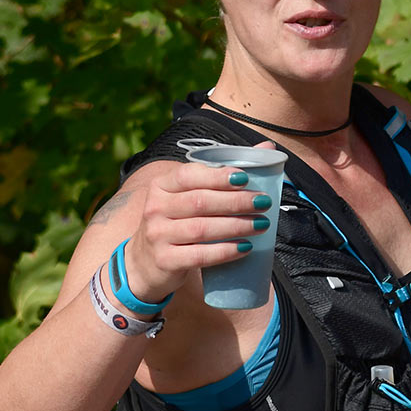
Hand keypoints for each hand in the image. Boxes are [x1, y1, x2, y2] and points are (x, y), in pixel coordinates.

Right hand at [119, 145, 279, 304]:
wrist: (144, 263)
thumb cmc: (176, 222)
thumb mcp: (188, 195)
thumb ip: (222, 174)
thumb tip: (266, 148)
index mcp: (162, 185)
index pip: (189, 175)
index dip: (218, 176)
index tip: (246, 178)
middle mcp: (155, 208)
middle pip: (200, 202)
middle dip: (236, 201)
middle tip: (263, 202)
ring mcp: (158, 235)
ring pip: (202, 228)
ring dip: (236, 226)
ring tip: (261, 224)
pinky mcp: (165, 260)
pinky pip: (200, 255)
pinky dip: (225, 251)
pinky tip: (244, 247)